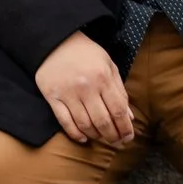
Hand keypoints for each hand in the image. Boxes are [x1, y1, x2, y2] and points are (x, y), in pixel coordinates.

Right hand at [35, 31, 134, 146]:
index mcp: (103, 77)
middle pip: (103, 121)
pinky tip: (83, 137)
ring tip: (102, 138)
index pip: (118, 111)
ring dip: (96, 136)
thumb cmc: (86, 53)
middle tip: (117, 143)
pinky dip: (75, 134)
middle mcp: (86, 87)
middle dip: (112, 136)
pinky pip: (65, 122)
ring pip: (85, 124)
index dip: (125, 128)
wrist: (55, 40)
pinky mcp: (52, 96)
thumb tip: (129, 117)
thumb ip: (120, 91)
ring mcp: (68, 93)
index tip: (128, 138)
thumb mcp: (108, 65)